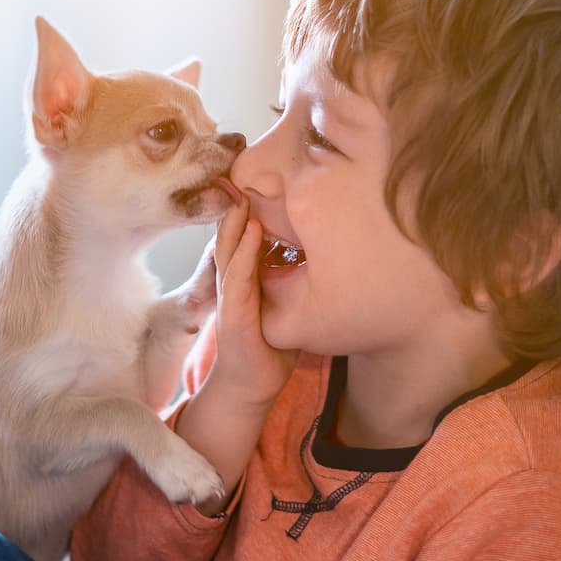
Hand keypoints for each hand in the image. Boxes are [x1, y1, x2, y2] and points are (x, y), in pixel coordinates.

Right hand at [204, 182, 297, 410]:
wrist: (251, 388)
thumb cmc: (271, 349)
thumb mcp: (290, 307)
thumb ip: (298, 282)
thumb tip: (330, 257)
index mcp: (246, 278)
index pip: (245, 236)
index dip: (250, 208)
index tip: (261, 179)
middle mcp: (234, 282)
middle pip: (233, 235)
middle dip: (238, 204)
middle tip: (245, 172)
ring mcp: (231, 297)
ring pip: (229, 250)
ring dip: (235, 220)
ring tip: (243, 190)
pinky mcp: (232, 315)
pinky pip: (236, 278)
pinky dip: (242, 252)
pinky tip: (249, 230)